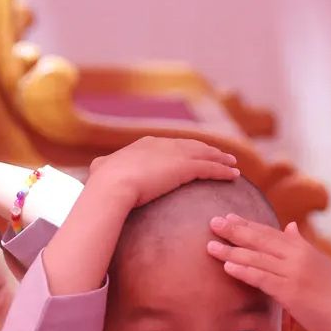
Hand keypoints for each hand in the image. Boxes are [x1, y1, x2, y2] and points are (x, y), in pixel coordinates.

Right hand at [86, 137, 240, 210]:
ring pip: (205, 154)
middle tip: (220, 155)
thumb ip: (103, 168)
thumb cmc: (103, 183)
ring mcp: (175, 155)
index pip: (170, 144)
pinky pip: (210, 168)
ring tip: (233, 164)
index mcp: (144, 145)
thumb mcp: (101, 171)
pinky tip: (234, 176)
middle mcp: (162, 145)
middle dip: (207, 149)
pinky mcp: (185, 168)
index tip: (192, 152)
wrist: (112, 186)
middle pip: (192, 145)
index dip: (183, 148)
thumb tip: (96, 169)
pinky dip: (223, 171)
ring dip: (221, 159)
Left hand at [207, 216, 330, 330]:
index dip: (248, 224)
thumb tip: (290, 226)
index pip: (270, 232)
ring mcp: (294, 272)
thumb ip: (300, 245)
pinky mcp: (290, 291)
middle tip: (213, 222)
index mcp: (302, 248)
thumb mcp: (317, 264)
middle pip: (260, 239)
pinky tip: (227, 267)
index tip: (228, 216)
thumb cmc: (330, 295)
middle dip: (235, 230)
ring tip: (210, 246)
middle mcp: (297, 255)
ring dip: (232, 251)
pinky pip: (262, 278)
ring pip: (257, 257)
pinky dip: (244, 271)